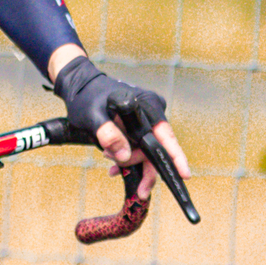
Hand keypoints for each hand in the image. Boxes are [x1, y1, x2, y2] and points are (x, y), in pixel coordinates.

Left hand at [48, 52, 184, 200]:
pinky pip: (140, 149)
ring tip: (111, 165)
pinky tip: (115, 167)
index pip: (166, 135)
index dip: (176, 157)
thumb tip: (124, 155)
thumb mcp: (92, 116)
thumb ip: (108, 134)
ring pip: (147, 152)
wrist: (81, 89)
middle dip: (140, 165)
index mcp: (147, 106)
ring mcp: (147, 120)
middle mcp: (152, 113)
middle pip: (156, 148)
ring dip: (131, 162)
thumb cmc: (87, 98)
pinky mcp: (140, 127)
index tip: (184, 175)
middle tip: (119, 174)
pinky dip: (129, 159)